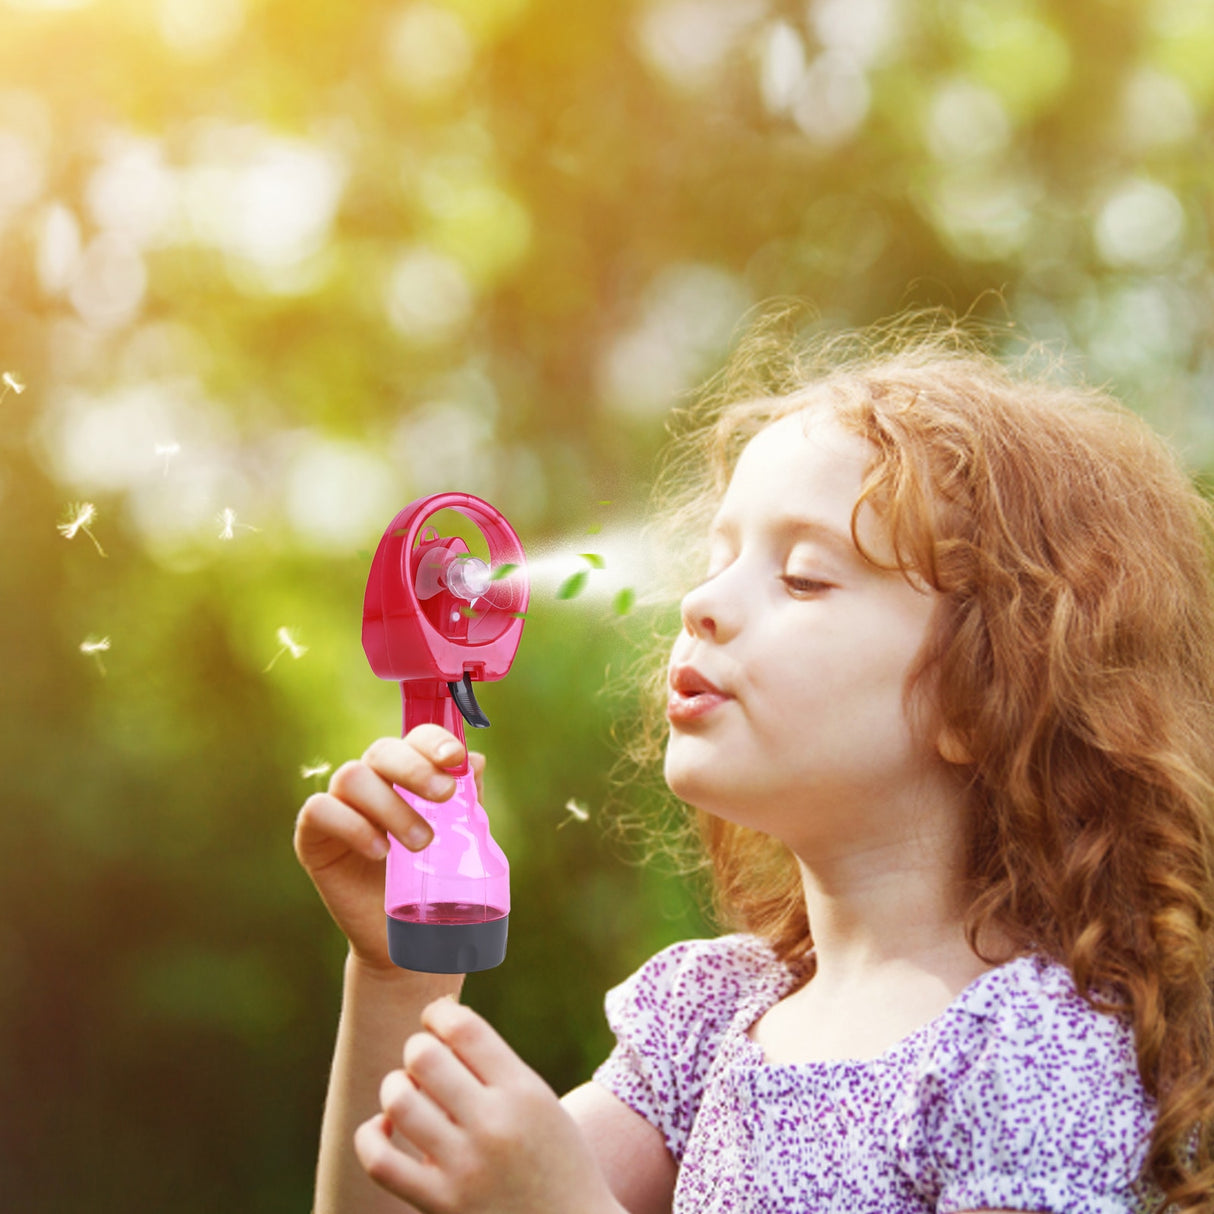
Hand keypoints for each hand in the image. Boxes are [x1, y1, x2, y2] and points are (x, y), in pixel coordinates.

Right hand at [294, 726, 486, 971]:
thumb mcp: (456, 841)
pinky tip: (379, 851)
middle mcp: (370, 782)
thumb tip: (475, 762)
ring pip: (352, 776)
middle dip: (415, 768)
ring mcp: (338, 805)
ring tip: (421, 843)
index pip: (414, 739)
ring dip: (390, 805)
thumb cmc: (430, 883)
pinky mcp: (312, 835)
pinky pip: (319, 810)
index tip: (455, 758)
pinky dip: (351, 826)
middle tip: (444, 796)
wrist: (400, 939)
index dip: (433, 741)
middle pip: (382, 750)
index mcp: (405, 775)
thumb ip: (466, 803)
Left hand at [354, 997, 622, 1213]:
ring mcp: (464, 1168)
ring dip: (395, 1088)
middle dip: (417, 1050)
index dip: (438, 1013)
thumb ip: (496, 1069)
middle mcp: (493, 1125)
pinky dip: (369, 1137)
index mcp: (523, 1092)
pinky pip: (380, 1162)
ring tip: (407, 1094)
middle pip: (424, 1057)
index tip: (436, 1019)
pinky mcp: (440, 1205)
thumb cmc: (557, 1163)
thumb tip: (438, 1027)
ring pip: (399, 1102)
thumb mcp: (541, 1104)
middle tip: (424, 1062)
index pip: (464, 1027)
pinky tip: (383, 1130)